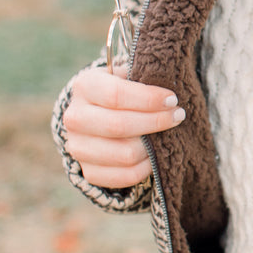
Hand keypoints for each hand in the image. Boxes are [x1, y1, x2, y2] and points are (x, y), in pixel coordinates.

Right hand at [64, 67, 185, 188]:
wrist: (99, 114)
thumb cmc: (124, 91)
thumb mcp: (129, 76)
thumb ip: (144, 78)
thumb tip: (170, 95)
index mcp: (84, 86)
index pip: (116, 95)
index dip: (148, 99)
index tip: (172, 99)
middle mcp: (75, 118)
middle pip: (119, 126)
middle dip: (156, 121)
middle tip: (178, 115)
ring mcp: (78, 147)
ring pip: (125, 155)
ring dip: (153, 146)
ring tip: (167, 135)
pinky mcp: (89, 171)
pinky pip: (125, 176)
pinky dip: (146, 167)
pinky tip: (155, 154)